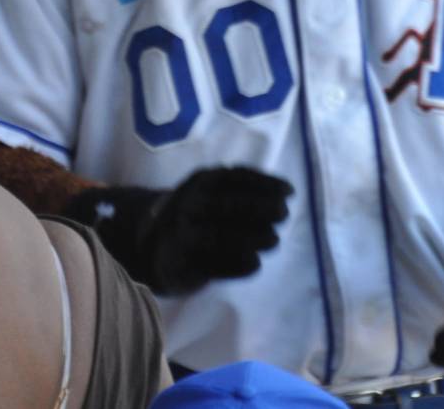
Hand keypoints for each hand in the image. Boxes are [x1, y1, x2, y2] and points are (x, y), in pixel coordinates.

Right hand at [142, 167, 293, 293]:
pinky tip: (255, 264)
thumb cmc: (198, 214)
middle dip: (259, 207)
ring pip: (218, 236)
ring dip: (251, 238)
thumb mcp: (212, 191)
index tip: (290, 191)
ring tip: (274, 239)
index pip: (235, 177)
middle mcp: (189, 204)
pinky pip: (211, 266)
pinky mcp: (180, 264)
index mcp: (201, 182)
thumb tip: (284, 192)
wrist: (154, 245)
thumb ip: (241, 189)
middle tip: (284, 214)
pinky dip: (236, 266)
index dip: (265, 183)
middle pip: (226, 204)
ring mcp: (182, 235)